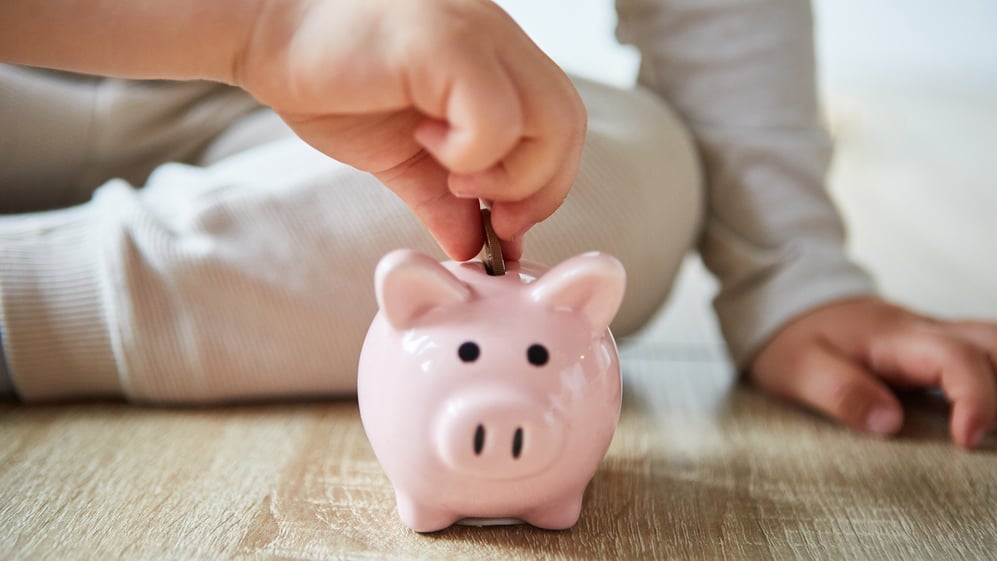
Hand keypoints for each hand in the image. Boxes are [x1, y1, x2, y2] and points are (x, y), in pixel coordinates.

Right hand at [236, 0, 585, 260]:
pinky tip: (424, 139)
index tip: (502, 223)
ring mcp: (477, 33)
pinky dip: (472, 150)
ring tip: (450, 172)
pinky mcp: (445, 39)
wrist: (259, 27)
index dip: (545, 185)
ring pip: (551, 119)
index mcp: (496, 61)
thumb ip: (443, 197)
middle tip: (489, 213)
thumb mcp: (402, 152)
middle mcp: (499, 39)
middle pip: (570, 124)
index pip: (562, 126)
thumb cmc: (327, 79)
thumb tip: (471, 249)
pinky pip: (497, 114)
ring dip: (508, 172)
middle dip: (539, 189)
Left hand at [750, 297, 996, 447]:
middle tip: (992, 435)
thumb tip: (890, 423)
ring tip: (993, 427)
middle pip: (995, 345)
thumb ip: (841, 392)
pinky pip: (985, 357)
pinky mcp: (938, 350)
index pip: (956, 358)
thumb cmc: (794, 338)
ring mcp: (937, 338)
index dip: (974, 399)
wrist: (790, 303)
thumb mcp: (798, 367)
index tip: (966, 440)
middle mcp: (928, 332)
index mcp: (896, 337)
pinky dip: (994, 380)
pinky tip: (988, 412)